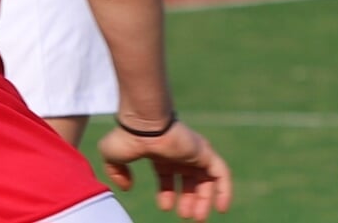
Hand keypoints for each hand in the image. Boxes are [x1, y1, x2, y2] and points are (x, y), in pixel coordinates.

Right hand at [98, 119, 233, 219]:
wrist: (143, 124)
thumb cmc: (127, 137)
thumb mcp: (113, 157)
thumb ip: (117, 173)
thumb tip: (127, 187)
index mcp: (159, 153)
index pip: (168, 176)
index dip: (167, 193)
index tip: (165, 208)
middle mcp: (178, 152)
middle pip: (189, 181)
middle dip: (188, 200)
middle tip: (186, 216)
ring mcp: (193, 152)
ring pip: (205, 180)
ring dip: (204, 200)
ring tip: (198, 218)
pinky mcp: (205, 152)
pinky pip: (221, 174)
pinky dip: (224, 191)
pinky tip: (221, 208)